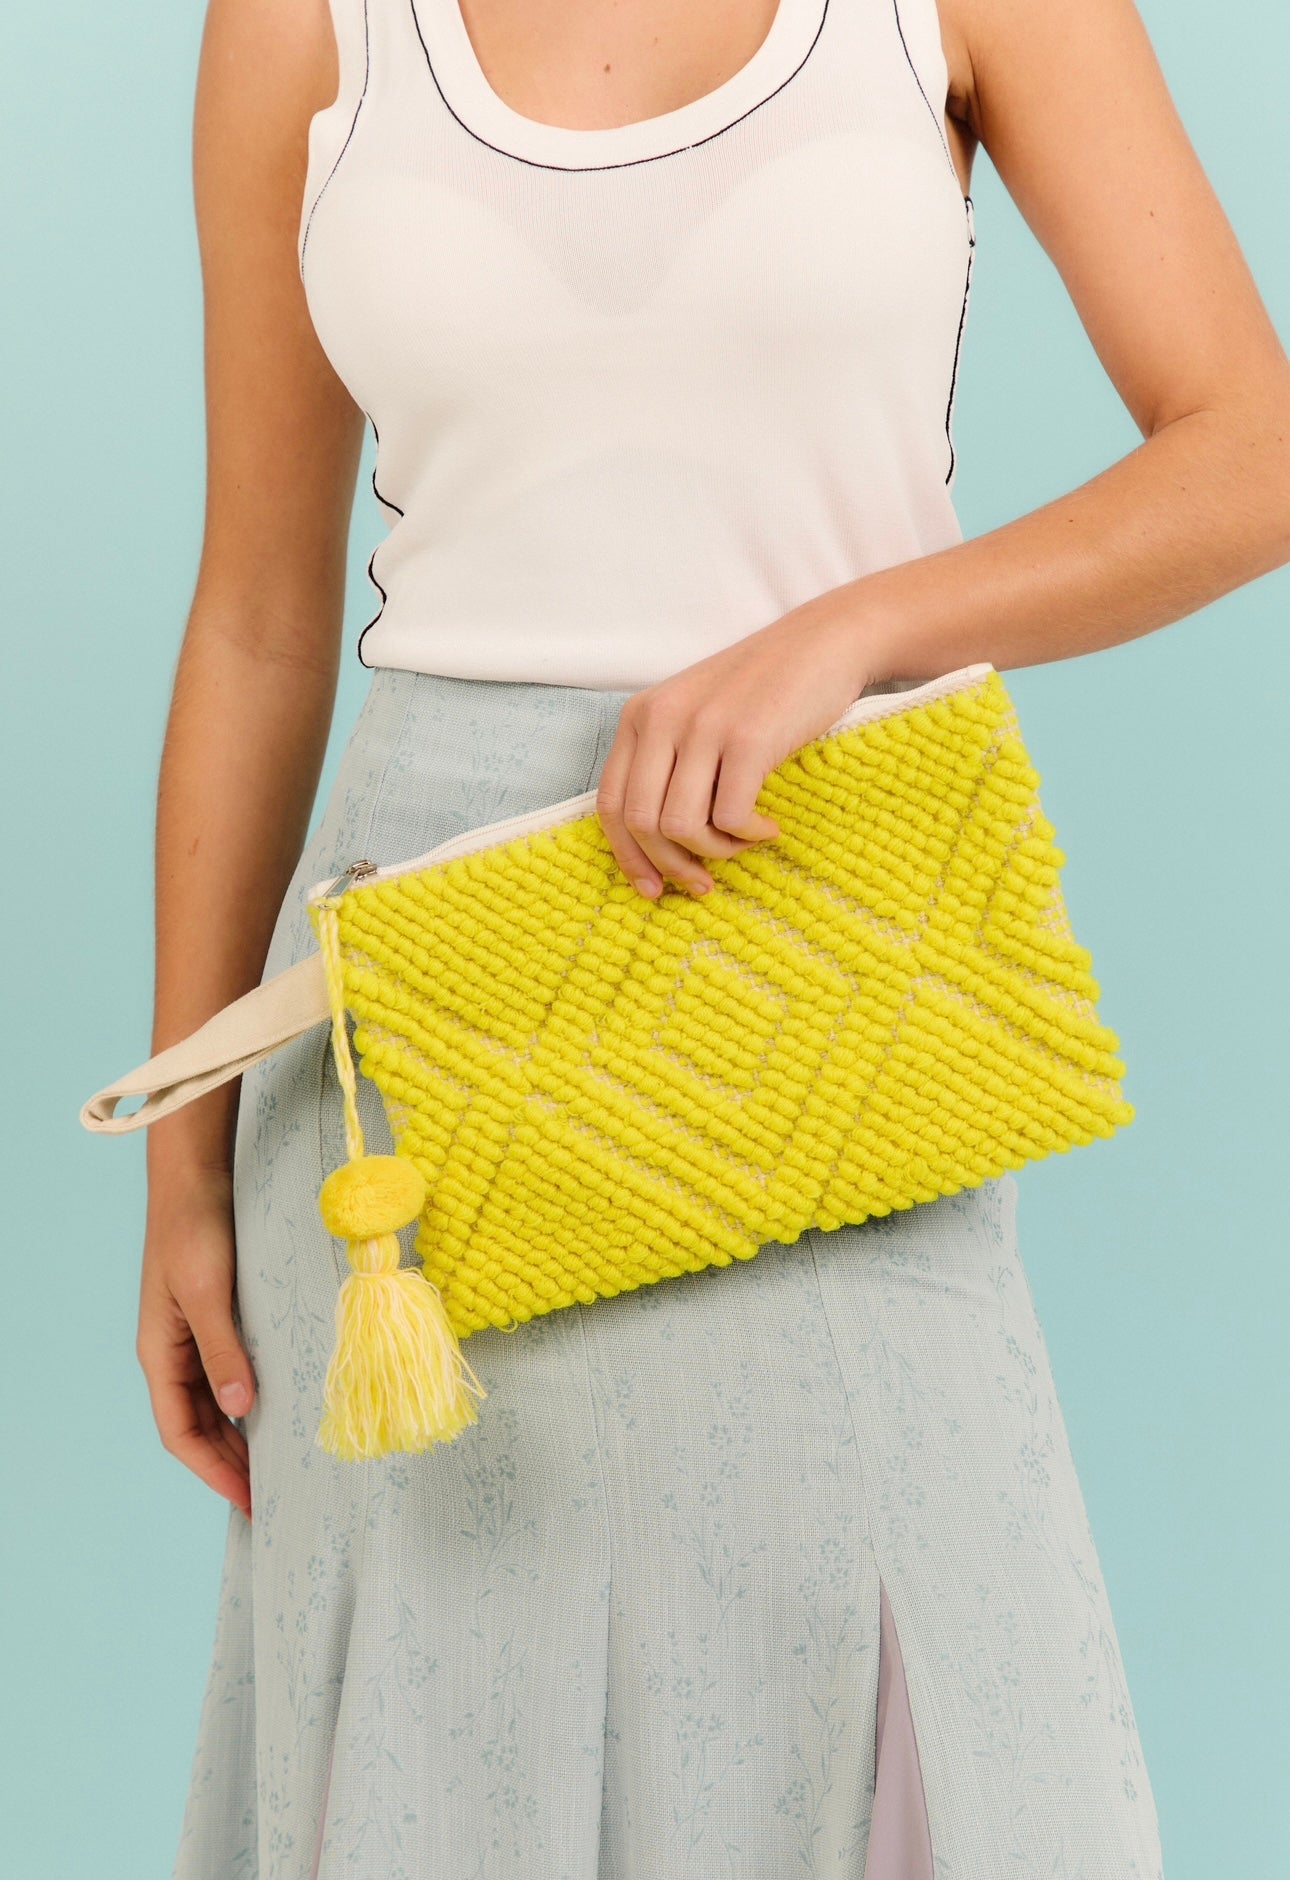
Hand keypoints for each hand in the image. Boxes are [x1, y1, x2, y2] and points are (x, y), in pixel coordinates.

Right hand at [137, 1165, 255, 1520]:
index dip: (213, 1470)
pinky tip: (273, 1410)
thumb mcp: (209, 1293)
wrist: (195, 1176)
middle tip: (271, 1495)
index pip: (181, 1432)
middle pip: (197, 1425)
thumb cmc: (194, 1229)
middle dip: (229, 1463)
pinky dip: (246, 1399)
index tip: (249, 1499)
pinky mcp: (213, 1317)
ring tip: (276, 1465)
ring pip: (213, 1403)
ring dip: (239, 1436)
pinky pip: (226, 1374)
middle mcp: (172, 1352)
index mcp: (160, 1353)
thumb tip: (240, 1406)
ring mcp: (191, 1336)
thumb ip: (223, 1349)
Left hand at [595, 596, 889, 895]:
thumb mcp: (694, 714)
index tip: (651, 889)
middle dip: (671, 866)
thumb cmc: (761, 690)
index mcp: (641, 716)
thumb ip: (667, 762)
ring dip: (714, 852)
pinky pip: (729, 818)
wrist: (822, 643)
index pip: (610, 803)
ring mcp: (704, 728)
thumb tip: (656, 846)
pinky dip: (747, 836)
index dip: (628, 856)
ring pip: (680, 827)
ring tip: (742, 843)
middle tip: (703, 882)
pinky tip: (767, 827)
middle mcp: (662, 719)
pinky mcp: (747, 741)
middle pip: (641, 823)